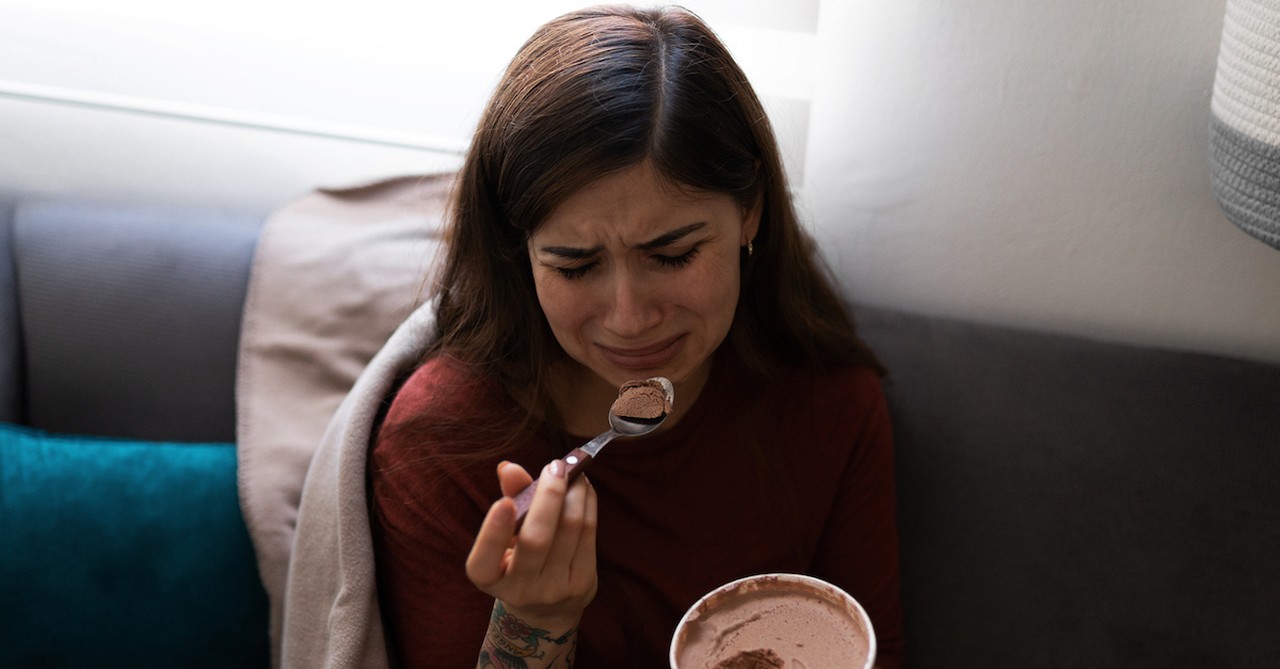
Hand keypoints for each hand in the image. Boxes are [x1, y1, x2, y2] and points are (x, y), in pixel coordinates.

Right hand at [466, 460, 598, 630]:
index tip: (504, 503)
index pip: (484, 562)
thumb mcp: (505, 535)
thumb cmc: (519, 558)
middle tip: (555, 466)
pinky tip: (583, 489)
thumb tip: (509, 467)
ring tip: (574, 471)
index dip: (493, 533)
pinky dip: (587, 503)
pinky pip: (588, 533)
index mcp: (489, 578)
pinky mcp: (582, 582)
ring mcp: (554, 589)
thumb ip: (509, 498)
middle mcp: (520, 590)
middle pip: (536, 540)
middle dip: (549, 496)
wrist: (548, 605)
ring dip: (575, 492)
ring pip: (570, 529)